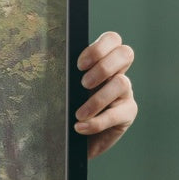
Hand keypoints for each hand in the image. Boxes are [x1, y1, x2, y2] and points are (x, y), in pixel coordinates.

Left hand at [74, 31, 136, 159]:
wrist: (70, 140)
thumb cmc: (63, 109)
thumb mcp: (63, 89)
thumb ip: (65, 76)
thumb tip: (50, 63)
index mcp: (101, 61)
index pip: (112, 39)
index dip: (99, 48)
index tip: (79, 65)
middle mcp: (117, 73)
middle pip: (125, 53)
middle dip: (103, 67)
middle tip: (83, 84)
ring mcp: (124, 93)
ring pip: (122, 83)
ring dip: (97, 99)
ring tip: (78, 114)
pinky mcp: (127, 113)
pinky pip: (118, 114)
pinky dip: (97, 122)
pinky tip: (80, 127)